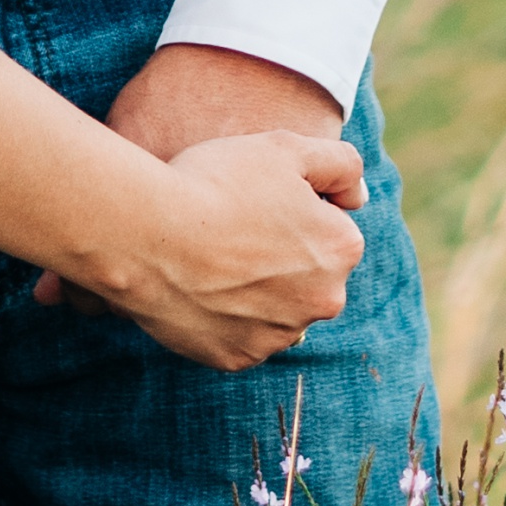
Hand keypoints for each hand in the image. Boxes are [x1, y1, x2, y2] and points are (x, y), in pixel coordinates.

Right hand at [34, 40, 344, 311]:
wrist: (147, 234)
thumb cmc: (216, 183)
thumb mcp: (285, 147)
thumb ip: (340, 163)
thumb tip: (358, 197)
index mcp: (342, 249)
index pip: (329, 227)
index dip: (292, 208)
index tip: (255, 200)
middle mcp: (323, 301)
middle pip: (307, 273)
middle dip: (282, 255)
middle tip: (232, 226)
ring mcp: (279, 336)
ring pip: (276, 307)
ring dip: (255, 288)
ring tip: (210, 256)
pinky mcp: (237, 358)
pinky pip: (239, 334)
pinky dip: (224, 316)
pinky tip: (198, 286)